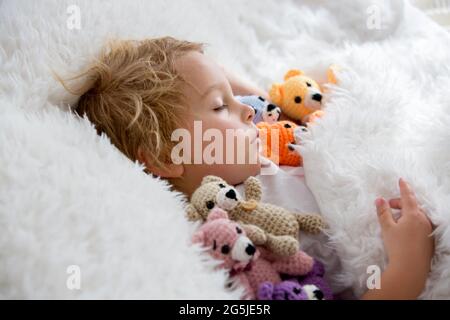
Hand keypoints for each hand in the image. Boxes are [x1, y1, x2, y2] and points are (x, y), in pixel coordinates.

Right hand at [361, 178, 433, 299]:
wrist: (410, 269)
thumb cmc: (397, 246)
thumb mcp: (387, 227)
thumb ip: (383, 212)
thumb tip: (380, 199)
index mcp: (414, 215)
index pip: (408, 197)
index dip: (404, 188)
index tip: (401, 180)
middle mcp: (424, 220)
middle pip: (412, 206)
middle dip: (400, 204)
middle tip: (388, 207)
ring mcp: (428, 230)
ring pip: (416, 216)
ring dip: (405, 214)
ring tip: (394, 221)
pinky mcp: (429, 240)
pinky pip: (420, 225)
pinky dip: (411, 223)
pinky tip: (402, 232)